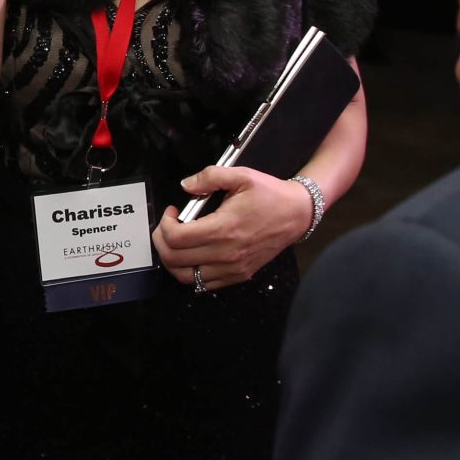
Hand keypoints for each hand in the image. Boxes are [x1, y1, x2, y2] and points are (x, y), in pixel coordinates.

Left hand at [152, 165, 312, 290]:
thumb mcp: (242, 175)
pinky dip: (190, 272)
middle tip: (167, 226)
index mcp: (223, 228)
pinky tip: (194, 255)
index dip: (164, 224)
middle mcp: (225, 254)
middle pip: (174, 259)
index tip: (172, 211)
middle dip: (162, 241)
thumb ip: (210, 177)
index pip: (176, 238)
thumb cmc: (269, 194)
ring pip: (185, 277)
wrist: (297, 214)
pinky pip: (203, 284)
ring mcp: (232, 269)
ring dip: (172, 260)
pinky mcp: (239, 276)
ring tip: (177, 242)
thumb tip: (185, 185)